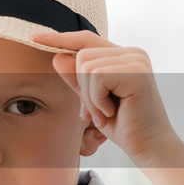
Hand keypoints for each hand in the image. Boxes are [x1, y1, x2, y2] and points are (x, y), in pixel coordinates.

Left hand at [32, 31, 179, 165]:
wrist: (147, 146)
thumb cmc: (122, 124)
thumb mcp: (91, 100)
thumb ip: (76, 79)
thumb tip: (57, 57)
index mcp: (123, 55)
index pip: (86, 39)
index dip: (61, 38)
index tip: (36, 38)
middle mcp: (132, 52)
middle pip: (82, 55)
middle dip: (83, 89)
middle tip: (99, 112)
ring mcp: (136, 60)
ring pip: (87, 67)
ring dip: (91, 98)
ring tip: (108, 113)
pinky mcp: (137, 72)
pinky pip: (97, 77)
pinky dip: (98, 100)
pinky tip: (114, 111)